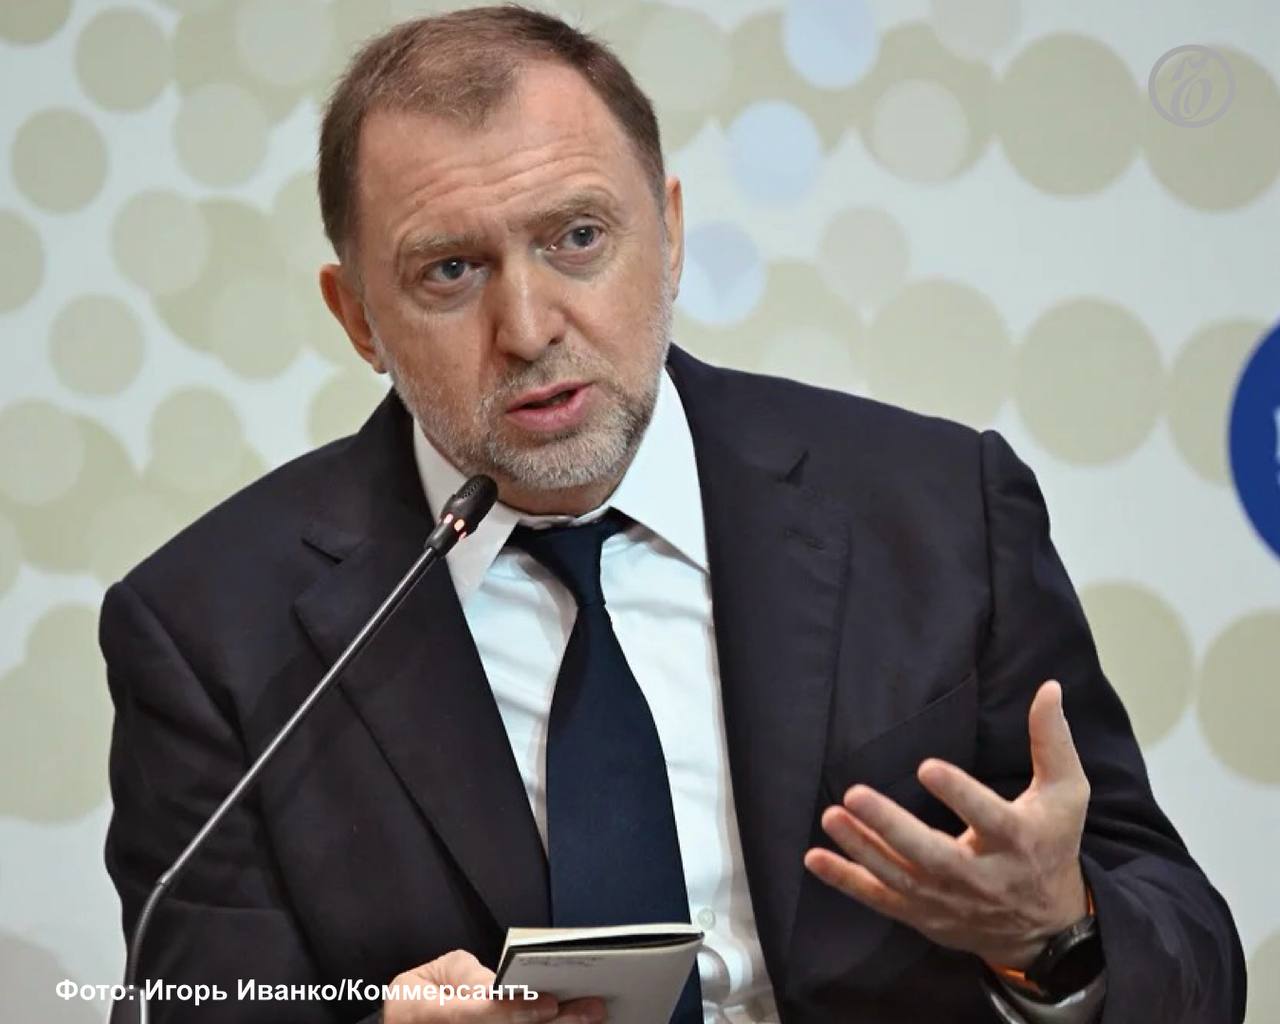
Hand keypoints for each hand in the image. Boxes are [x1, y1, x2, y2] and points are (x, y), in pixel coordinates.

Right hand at [381, 949, 606, 1022]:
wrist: (406, 1022)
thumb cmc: (422, 994)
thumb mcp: (435, 974)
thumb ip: (468, 978)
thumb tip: (505, 984)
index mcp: (430, 1013)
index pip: (479, 1014)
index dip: (515, 1010)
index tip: (551, 1002)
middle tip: (591, 1010)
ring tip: (590, 1016)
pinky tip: (571, 1023)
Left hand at [803, 679, 1090, 968]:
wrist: (1045, 928)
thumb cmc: (1051, 845)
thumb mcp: (1066, 794)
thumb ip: (1052, 741)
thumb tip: (1048, 688)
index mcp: (1017, 841)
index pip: (987, 816)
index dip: (959, 794)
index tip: (927, 766)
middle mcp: (980, 876)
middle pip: (931, 854)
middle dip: (891, 826)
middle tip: (855, 794)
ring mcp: (948, 900)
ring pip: (899, 876)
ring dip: (861, 848)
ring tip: (831, 816)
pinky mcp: (923, 913)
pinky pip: (880, 898)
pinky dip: (845, 881)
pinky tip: (814, 857)